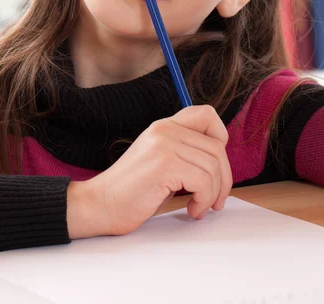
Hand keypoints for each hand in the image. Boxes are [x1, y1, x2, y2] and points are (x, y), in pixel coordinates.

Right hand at [67, 105, 231, 238]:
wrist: (99, 204)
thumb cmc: (131, 191)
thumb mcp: (160, 161)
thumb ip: (184, 153)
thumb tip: (219, 162)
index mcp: (164, 126)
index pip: (206, 114)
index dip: (220, 136)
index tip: (216, 164)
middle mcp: (165, 129)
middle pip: (216, 147)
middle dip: (223, 178)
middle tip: (216, 200)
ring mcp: (164, 145)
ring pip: (213, 166)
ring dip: (212, 194)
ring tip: (199, 207)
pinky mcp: (164, 165)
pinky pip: (203, 181)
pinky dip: (203, 200)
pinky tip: (191, 209)